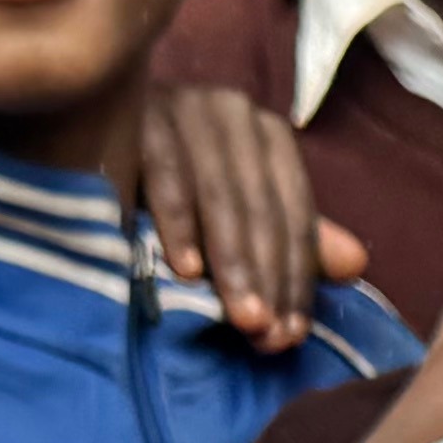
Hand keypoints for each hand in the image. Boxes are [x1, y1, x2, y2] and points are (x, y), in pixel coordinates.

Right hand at [136, 85, 370, 351]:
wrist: (86, 127)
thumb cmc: (171, 183)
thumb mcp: (234, 212)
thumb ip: (290, 238)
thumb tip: (356, 266)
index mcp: (268, 136)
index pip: (294, 214)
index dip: (295, 278)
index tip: (291, 336)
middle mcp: (234, 113)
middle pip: (261, 208)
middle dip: (266, 277)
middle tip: (265, 336)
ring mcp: (186, 106)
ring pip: (222, 196)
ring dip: (232, 263)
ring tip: (240, 319)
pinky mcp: (140, 112)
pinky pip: (166, 175)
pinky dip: (178, 224)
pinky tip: (186, 272)